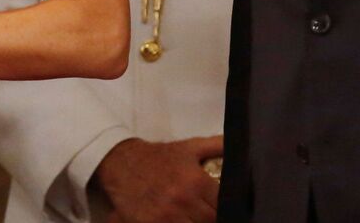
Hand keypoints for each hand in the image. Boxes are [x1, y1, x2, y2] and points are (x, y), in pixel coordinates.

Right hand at [94, 135, 222, 222]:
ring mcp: (166, 215)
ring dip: (195, 222)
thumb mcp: (188, 147)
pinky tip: (177, 219)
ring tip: (191, 216)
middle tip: (204, 211)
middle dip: (210, 217)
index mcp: (196, 181)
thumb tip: (238, 145)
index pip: (222, 206)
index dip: (224, 208)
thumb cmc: (157, 157)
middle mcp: (183, 200)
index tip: (218, 206)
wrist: (120, 162)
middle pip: (211, 221)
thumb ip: (216, 146)